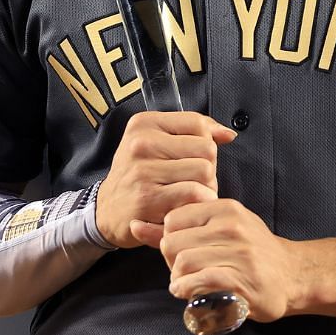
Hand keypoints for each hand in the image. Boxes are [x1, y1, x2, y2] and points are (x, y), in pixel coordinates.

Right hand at [95, 111, 235, 249]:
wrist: (107, 211)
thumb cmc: (139, 176)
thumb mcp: (156, 143)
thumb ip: (194, 133)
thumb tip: (227, 134)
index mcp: (143, 124)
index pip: (198, 124)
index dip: (205, 142)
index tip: (190, 156)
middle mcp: (141, 143)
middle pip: (207, 149)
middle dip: (207, 168)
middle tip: (189, 180)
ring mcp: (143, 170)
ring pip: (205, 172)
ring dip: (205, 188)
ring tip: (188, 194)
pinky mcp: (149, 198)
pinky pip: (195, 193)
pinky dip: (198, 202)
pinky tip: (185, 206)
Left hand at [158, 199, 306, 322]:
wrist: (292, 275)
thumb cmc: (249, 251)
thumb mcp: (216, 230)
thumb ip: (174, 229)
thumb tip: (132, 225)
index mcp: (223, 208)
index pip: (172, 220)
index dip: (167, 240)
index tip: (178, 253)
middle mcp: (232, 226)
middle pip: (173, 243)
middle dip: (170, 262)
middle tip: (181, 272)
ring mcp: (240, 252)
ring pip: (184, 262)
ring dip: (177, 279)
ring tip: (185, 284)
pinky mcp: (244, 278)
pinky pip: (201, 280)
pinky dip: (187, 289)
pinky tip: (188, 293)